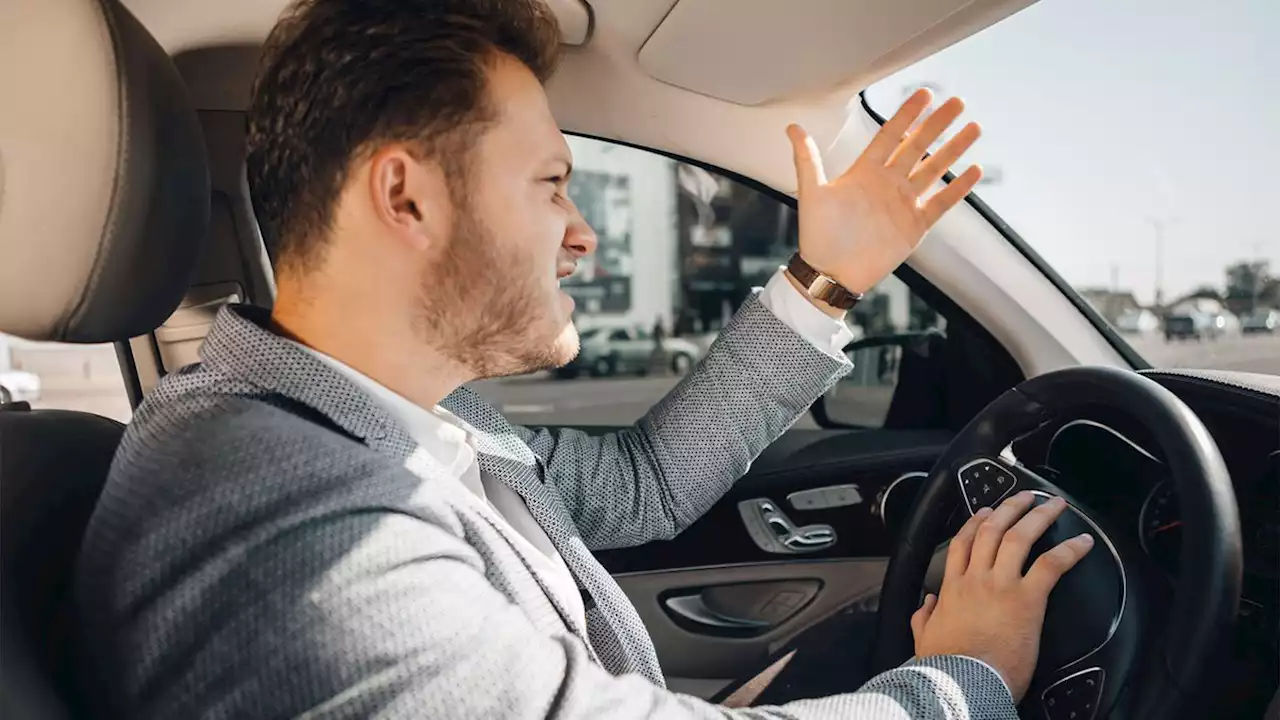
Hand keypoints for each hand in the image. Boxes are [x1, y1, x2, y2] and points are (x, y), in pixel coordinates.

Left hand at [786, 88, 982, 294]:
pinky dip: (957, 188)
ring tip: (973, 128)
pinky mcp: (915, 226)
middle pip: (917, 147)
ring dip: (953, 150)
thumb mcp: (812, 193)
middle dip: (937, 125)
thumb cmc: (818, 235)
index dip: (907, 115)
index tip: (924, 94)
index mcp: (865, 172)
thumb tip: (792, 127)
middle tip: (956, 103)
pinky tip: (974, 170)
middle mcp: (887, 183)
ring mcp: (903, 204)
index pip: (890, 135)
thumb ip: (807, 159)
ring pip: (934, 170)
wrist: (830, 273)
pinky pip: (941, 203)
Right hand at [910, 491, 1094, 701]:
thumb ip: (925, 616)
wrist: (964, 681)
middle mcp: (976, 578)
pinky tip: (1083, 541)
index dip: (975, 522)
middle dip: (1010, 508)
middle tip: (1026, 497)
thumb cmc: (948, 666)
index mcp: (953, 587)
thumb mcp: (925, 637)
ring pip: (1020, 537)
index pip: (963, 543)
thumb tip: (927, 603)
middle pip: (992, 530)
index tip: (986, 511)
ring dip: (1039, 517)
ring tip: (1054, 505)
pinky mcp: (1027, 598)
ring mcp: (1002, 584)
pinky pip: (1051, 564)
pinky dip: (1069, 549)